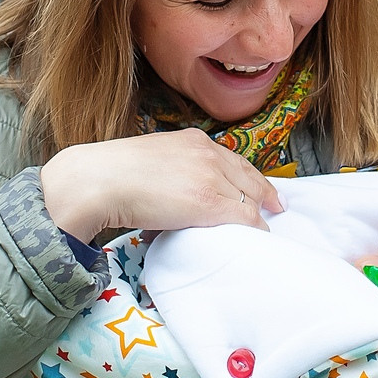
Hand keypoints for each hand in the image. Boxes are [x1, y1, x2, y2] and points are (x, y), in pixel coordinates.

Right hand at [39, 130, 284, 241]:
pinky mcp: (210, 203)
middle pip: (249, 176)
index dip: (250, 175)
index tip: (259, 186)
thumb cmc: (113, 174)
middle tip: (277, 206)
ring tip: (266, 227)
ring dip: (258, 214)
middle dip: (265, 192)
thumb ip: (172, 168)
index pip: (233, 159)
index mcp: (193, 141)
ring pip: (249, 198)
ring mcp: (211, 177)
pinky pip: (245, 218)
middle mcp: (208, 154)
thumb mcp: (151, 159)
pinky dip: (254, 229)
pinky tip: (257, 237)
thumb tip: (174, 189)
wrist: (101, 180)